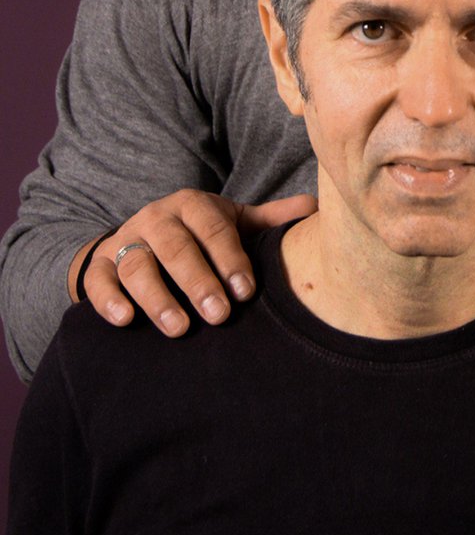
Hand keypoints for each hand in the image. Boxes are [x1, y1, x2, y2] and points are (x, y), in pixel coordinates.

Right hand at [71, 190, 317, 334]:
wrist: (138, 241)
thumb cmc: (197, 237)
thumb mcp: (231, 223)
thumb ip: (269, 220)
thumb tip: (317, 210)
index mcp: (192, 205)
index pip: (213, 227)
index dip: (230, 258)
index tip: (246, 291)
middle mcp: (156, 218)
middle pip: (176, 246)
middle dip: (197, 281)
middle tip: (219, 316)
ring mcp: (124, 241)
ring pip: (136, 265)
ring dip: (157, 297)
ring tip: (178, 328)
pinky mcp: (96, 265)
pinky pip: (97, 279)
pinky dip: (108, 299)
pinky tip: (125, 320)